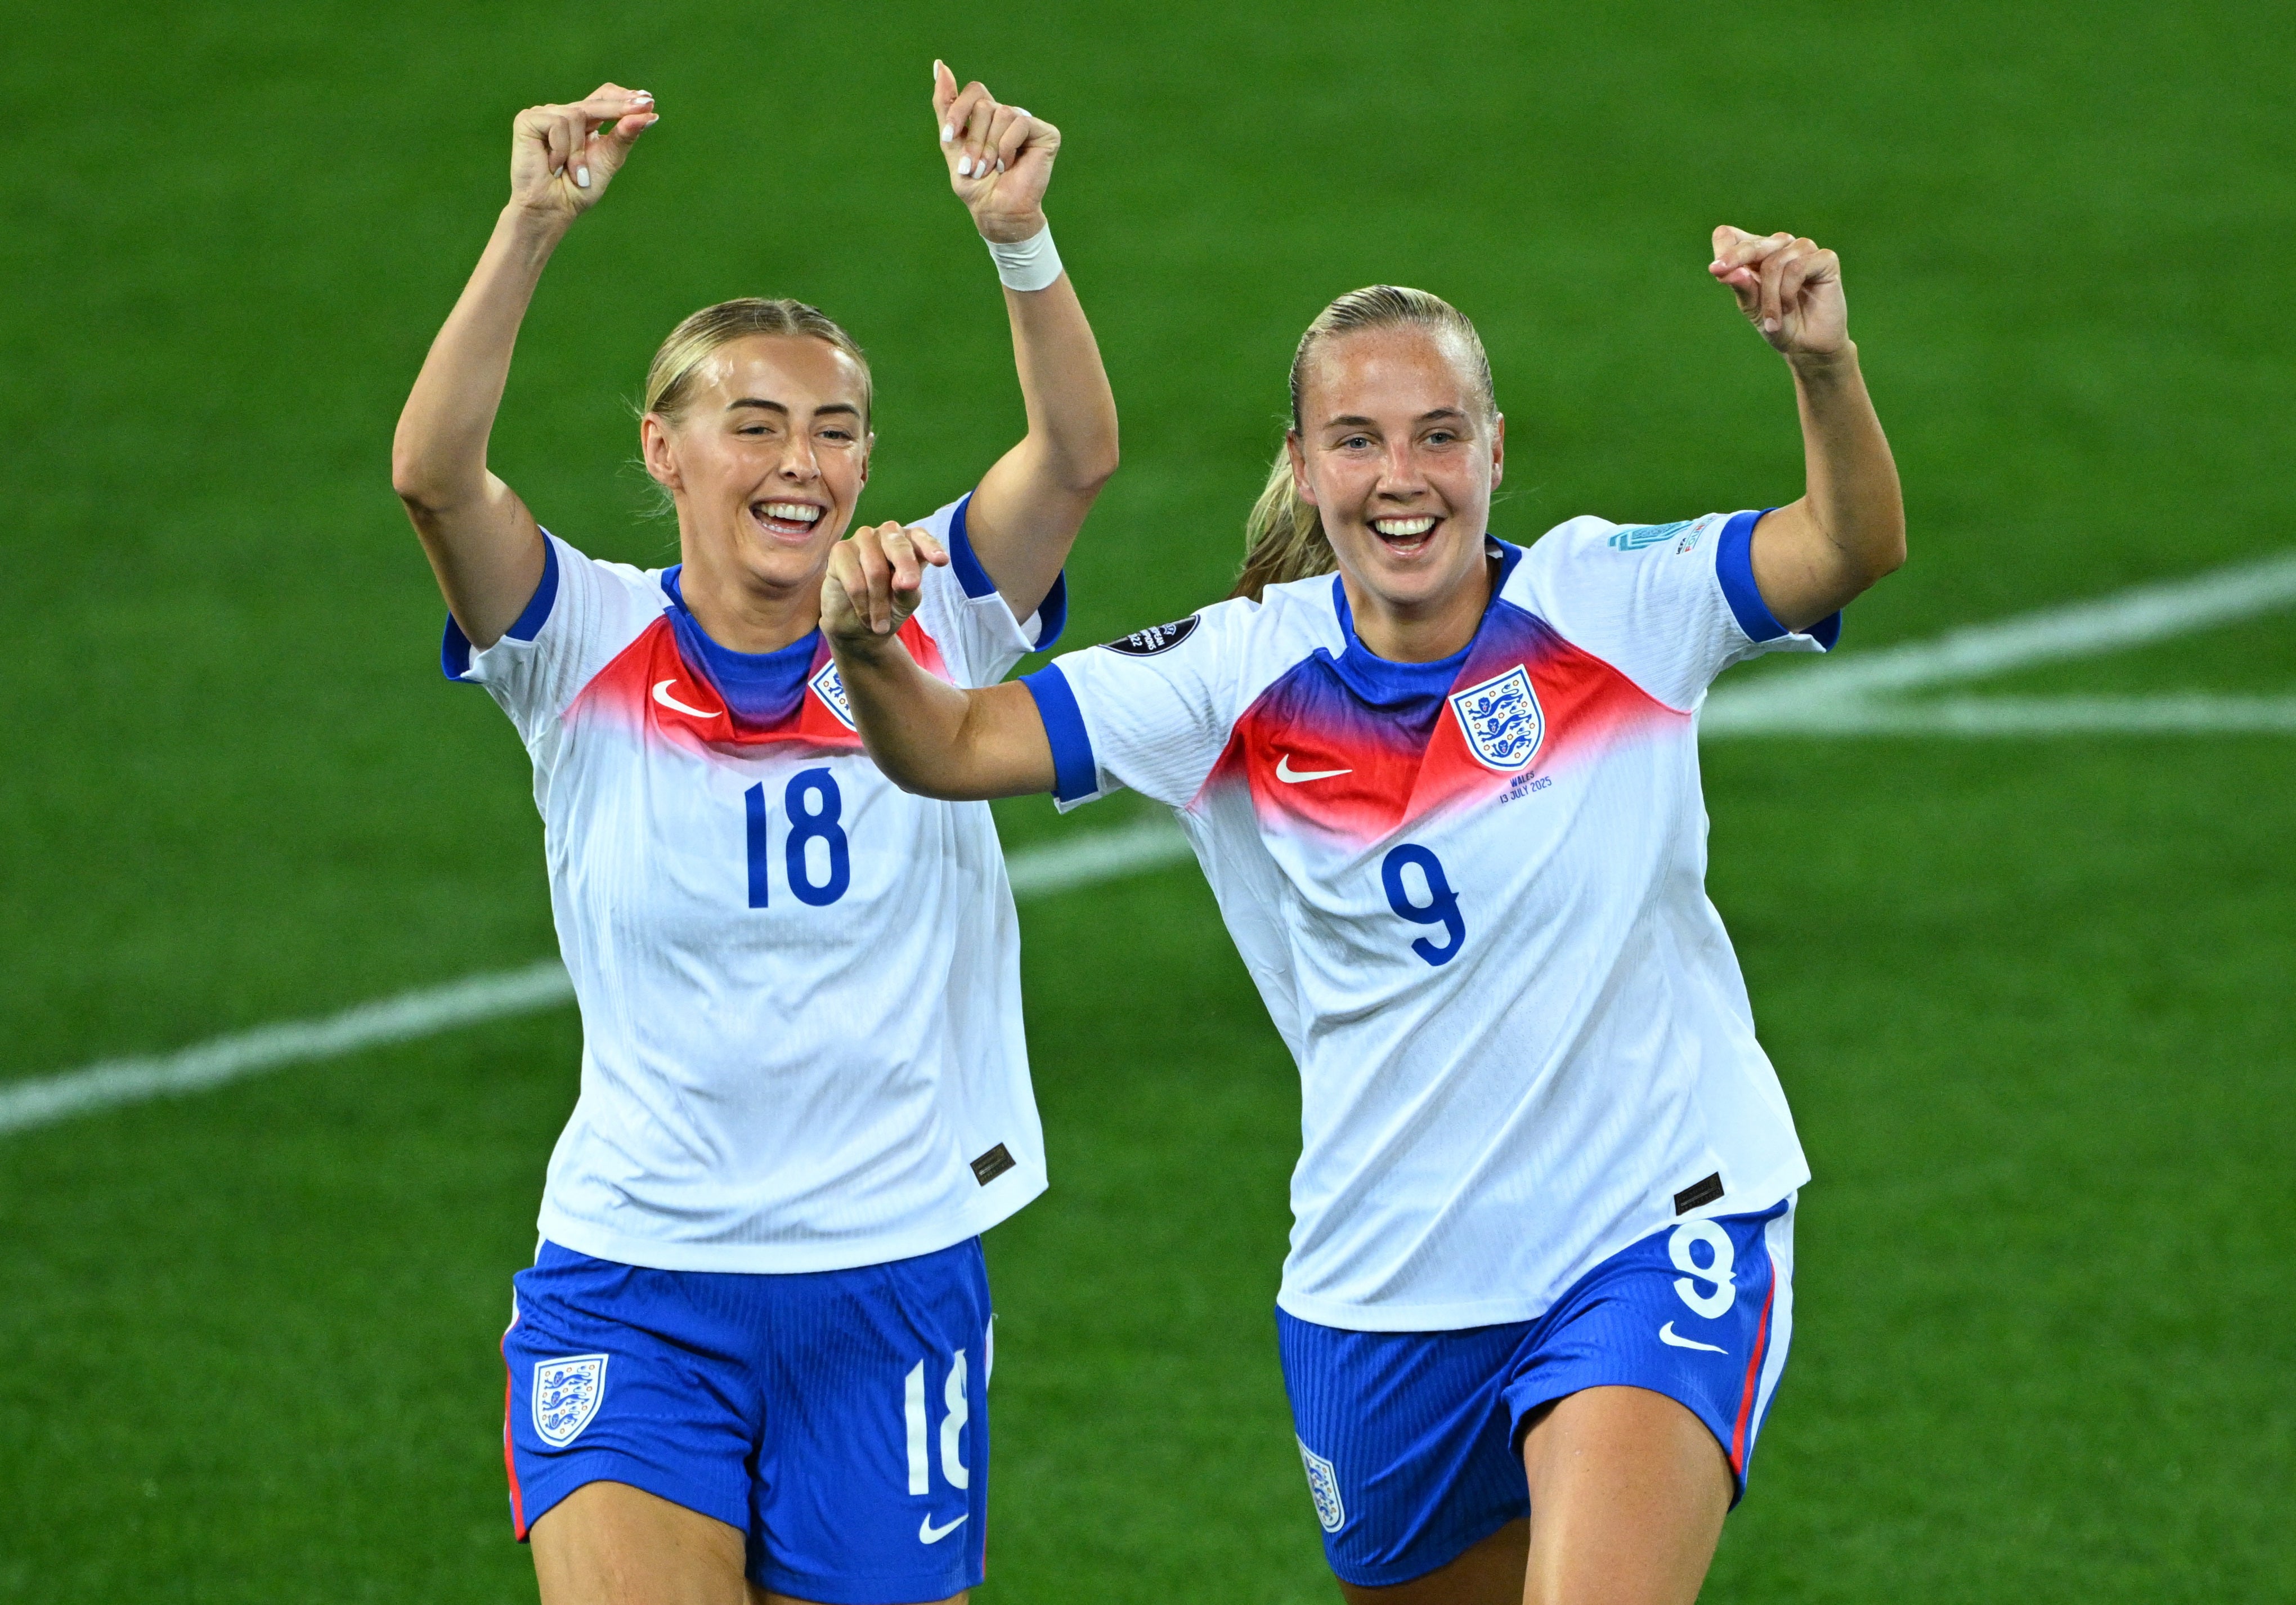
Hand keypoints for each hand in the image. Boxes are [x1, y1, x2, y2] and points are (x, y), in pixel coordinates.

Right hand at [510, 84, 658, 224]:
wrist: (552, 208)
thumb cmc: (578, 190)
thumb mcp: (609, 160)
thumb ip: (625, 136)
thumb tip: (649, 115)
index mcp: (584, 123)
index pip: (604, 98)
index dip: (623, 97)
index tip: (648, 101)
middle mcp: (564, 114)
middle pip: (595, 101)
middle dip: (620, 108)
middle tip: (645, 107)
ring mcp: (545, 115)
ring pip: (577, 115)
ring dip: (579, 151)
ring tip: (572, 172)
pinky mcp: (528, 120)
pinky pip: (558, 122)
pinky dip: (561, 148)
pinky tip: (552, 165)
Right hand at [823, 522, 949, 641]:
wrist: (858, 625)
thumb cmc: (888, 607)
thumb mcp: (906, 602)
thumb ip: (908, 590)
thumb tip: (904, 581)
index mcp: (909, 542)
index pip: (921, 538)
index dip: (930, 547)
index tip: (942, 561)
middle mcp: (886, 535)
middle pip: (898, 545)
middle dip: (906, 568)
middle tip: (910, 587)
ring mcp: (862, 539)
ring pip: (875, 569)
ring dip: (879, 602)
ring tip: (880, 624)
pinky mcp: (840, 551)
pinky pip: (854, 579)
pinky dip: (862, 603)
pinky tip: (864, 614)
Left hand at [932, 60, 1059, 243]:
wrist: (996, 212)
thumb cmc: (975, 184)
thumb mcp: (952, 142)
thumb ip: (945, 105)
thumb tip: (939, 64)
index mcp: (988, 116)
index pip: (974, 92)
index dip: (958, 112)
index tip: (949, 138)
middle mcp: (1009, 115)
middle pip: (985, 105)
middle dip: (974, 140)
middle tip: (975, 167)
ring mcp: (1027, 124)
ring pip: (1002, 114)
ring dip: (990, 148)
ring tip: (992, 170)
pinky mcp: (1046, 134)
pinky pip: (1020, 122)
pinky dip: (1008, 146)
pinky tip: (1010, 165)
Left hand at [1709, 226, 1847, 358]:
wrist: (1806, 346)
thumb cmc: (1777, 324)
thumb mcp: (1752, 307)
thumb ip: (1742, 287)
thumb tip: (1728, 271)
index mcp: (1756, 254)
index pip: (1729, 236)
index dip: (1723, 251)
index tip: (1717, 270)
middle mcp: (1779, 246)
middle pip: (1752, 244)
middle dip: (1737, 263)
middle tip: (1722, 278)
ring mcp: (1803, 249)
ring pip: (1775, 262)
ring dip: (1770, 296)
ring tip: (1773, 318)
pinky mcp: (1825, 259)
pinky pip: (1798, 267)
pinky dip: (1788, 292)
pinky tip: (1790, 308)